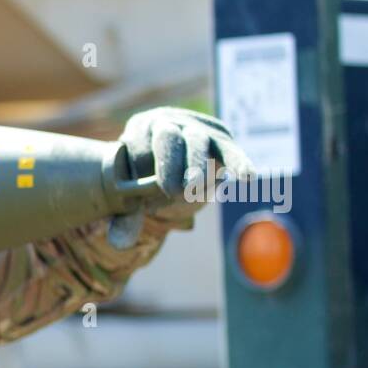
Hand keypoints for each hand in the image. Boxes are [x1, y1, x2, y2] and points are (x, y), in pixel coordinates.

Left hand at [118, 107, 256, 205]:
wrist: (169, 160)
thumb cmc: (143, 179)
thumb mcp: (132, 196)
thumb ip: (127, 216)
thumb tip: (119, 245)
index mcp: (140, 129)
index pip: (138, 147)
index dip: (141, 173)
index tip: (143, 202)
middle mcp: (168, 122)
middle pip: (168, 138)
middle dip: (170, 164)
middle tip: (171, 190)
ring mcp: (196, 128)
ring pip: (198, 142)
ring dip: (197, 166)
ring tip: (194, 188)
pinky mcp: (221, 139)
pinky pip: (230, 151)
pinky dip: (239, 162)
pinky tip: (248, 177)